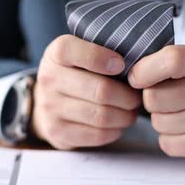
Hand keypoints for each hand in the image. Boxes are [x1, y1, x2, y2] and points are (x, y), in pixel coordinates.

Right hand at [32, 35, 141, 149]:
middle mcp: (48, 80)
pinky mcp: (57, 132)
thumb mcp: (79, 53)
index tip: (121, 65)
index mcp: (55, 54)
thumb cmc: (75, 73)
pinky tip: (117, 124)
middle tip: (137, 96)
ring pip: (102, 115)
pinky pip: (97, 135)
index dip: (103, 58)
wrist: (46, 103)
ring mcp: (50, 108)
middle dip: (127, 96)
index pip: (76, 52)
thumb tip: (138, 63)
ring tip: (131, 111)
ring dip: (125, 115)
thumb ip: (102, 49)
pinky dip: (115, 131)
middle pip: (101, 90)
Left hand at [128, 44, 184, 162]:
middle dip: (151, 99)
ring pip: (158, 122)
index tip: (137, 78)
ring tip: (180, 113)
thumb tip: (131, 76)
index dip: (144, 70)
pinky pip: (167, 144)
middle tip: (166, 98)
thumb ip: (167, 61)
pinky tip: (184, 130)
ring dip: (161, 119)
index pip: (172, 60)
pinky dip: (169, 139)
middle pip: (155, 97)